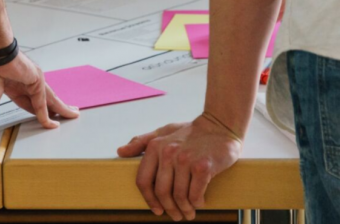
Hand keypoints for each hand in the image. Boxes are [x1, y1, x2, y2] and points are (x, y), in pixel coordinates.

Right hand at [0, 52, 79, 140]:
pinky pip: (42, 102)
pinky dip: (46, 113)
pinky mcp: (36, 80)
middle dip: (55, 109)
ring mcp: (32, 80)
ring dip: (61, 108)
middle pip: (43, 100)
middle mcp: (25, 82)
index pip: (28, 102)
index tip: (43, 119)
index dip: (37, 112)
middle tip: (65, 116)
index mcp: (12, 85)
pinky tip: (52, 123)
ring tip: (72, 115)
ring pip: (49, 100)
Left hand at [117, 116, 242, 220]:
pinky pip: (195, 194)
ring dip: (184, 209)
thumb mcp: (163, 132)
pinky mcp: (203, 166)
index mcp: (155, 146)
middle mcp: (168, 153)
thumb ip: (141, 142)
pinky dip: (197, 202)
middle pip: (162, 192)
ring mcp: (186, 160)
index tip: (156, 210)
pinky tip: (199, 203)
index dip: (148, 199)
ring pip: (179, 196)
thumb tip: (120, 152)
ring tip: (189, 213)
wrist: (220, 125)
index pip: (143, 180)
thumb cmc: (190, 132)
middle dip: (169, 208)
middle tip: (176, 216)